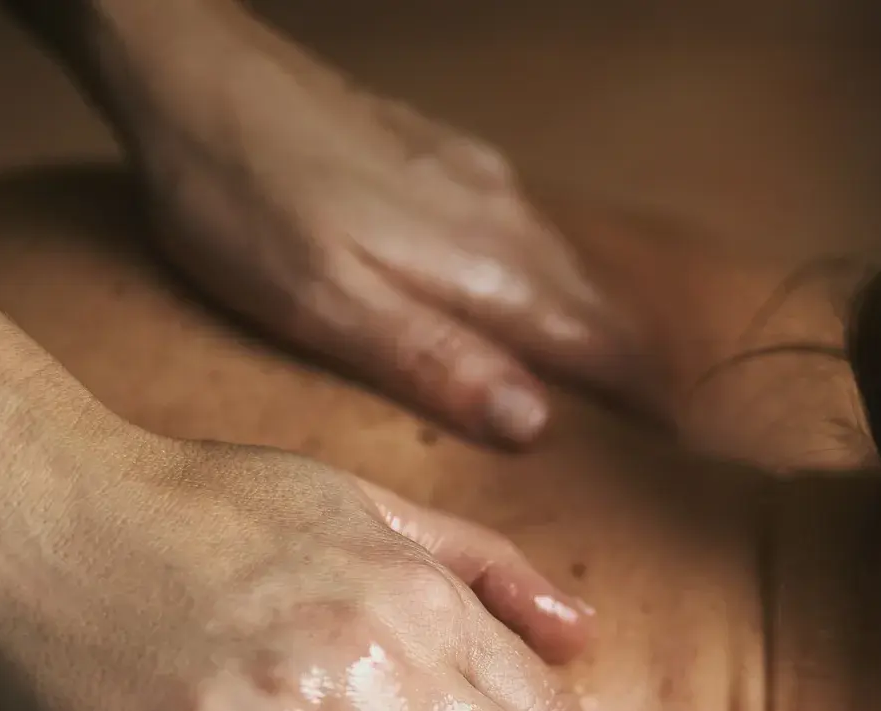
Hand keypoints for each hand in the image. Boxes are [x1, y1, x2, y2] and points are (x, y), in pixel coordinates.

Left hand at [30, 0, 651, 444]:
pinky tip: (529, 307)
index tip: (689, 471)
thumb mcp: (324, 304)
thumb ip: (434, 363)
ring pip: (570, 272)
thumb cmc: (240, 199)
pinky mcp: (442, 160)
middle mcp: (503, 222)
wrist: (192, 70)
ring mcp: (477, 183)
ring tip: (619, 398)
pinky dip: (550, 288)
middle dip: (641, 383)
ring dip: (600, 335)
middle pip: (605, 314)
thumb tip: (535, 425)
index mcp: (488, 271)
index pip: (609, 353)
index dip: (653, 415)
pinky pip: (528, 237)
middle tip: (666, 455)